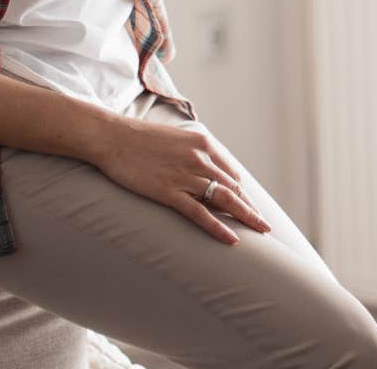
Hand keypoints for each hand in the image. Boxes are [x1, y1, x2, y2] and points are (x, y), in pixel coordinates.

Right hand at [81, 115, 272, 245]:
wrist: (111, 136)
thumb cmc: (139, 139)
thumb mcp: (175, 140)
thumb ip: (192, 153)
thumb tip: (202, 169)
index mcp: (204, 145)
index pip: (231, 174)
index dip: (242, 194)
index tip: (250, 208)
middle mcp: (200, 159)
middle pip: (234, 188)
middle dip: (251, 208)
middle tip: (265, 226)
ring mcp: (186, 175)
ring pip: (225, 200)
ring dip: (247, 217)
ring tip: (261, 232)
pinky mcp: (169, 191)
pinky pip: (200, 213)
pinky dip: (218, 227)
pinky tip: (232, 239)